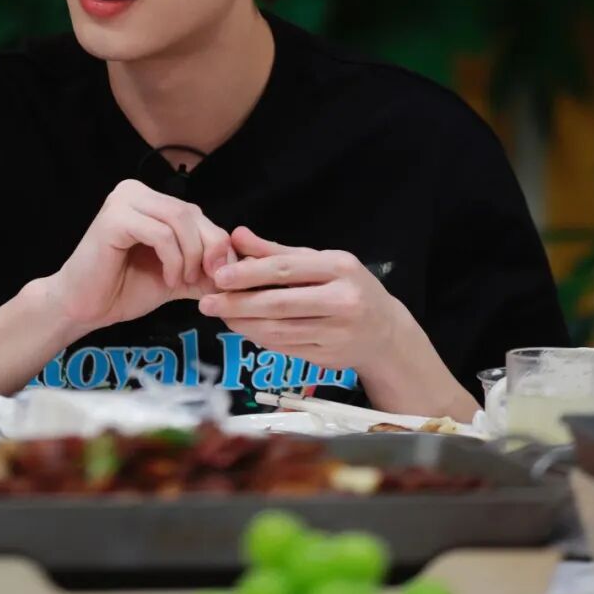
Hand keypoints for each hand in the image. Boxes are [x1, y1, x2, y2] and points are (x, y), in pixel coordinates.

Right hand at [47, 180, 234, 334]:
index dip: (216, 243)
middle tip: (209, 278)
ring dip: (191, 256)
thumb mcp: (175, 275)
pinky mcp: (114, 219)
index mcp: (149, 199)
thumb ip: (203, 267)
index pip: (196, 213)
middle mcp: (135, 191)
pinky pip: (161, 233)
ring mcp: (122, 201)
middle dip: (209, 249)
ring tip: (183, 280)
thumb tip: (241, 267)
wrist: (83, 307)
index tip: (221, 274)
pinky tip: (167, 279)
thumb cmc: (124, 288)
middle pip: (191, 213)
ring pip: (179, 220)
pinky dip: (173, 259)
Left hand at [196, 225, 400, 375]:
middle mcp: (341, 301)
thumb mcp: (320, 260)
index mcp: (339, 268)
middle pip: (279, 304)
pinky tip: (244, 328)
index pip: (286, 269)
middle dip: (238, 303)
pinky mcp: (329, 358)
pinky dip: (260, 338)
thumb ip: (277, 251)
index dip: (249, 273)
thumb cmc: (347, 287)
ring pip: (279, 331)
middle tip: (207, 302)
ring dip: (243, 324)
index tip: (219, 276)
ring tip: (221, 315)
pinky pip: (285, 347)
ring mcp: (337, 333)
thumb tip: (237, 235)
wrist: (385, 332)